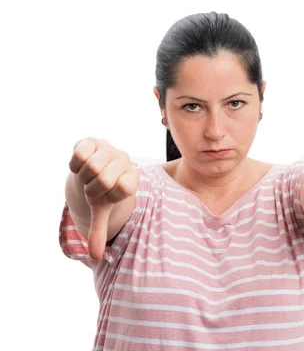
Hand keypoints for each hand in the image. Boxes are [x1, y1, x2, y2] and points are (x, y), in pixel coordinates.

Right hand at [69, 138, 138, 259]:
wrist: (92, 169)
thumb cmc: (101, 192)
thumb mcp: (102, 210)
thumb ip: (101, 229)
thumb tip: (96, 256)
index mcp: (133, 177)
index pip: (123, 189)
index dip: (107, 196)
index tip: (104, 196)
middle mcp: (125, 160)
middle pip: (103, 179)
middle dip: (91, 188)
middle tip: (92, 187)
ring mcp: (110, 148)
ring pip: (91, 166)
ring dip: (83, 177)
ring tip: (87, 177)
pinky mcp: (93, 140)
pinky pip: (80, 154)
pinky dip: (75, 165)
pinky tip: (81, 165)